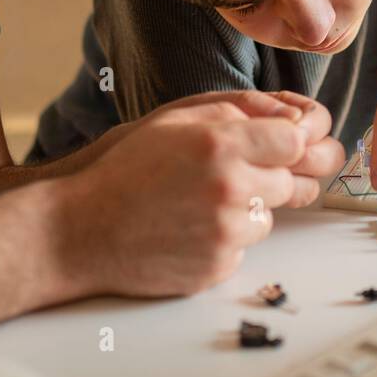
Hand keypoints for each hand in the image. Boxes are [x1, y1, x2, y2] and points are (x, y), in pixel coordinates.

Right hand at [54, 93, 343, 296]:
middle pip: (290, 182)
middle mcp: (230, 188)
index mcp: (221, 144)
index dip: (288, 143)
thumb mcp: (173, 119)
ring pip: (268, 218)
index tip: (274, 146)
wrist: (80, 230)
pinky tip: (187, 230)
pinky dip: (224, 241)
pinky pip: (243, 249)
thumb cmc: (123, 169)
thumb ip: (235, 110)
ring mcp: (226, 232)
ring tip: (196, 204)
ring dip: (246, 211)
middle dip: (269, 177)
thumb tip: (289, 116)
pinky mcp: (217, 266)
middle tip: (228, 176)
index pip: (296, 140)